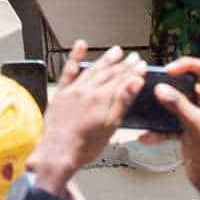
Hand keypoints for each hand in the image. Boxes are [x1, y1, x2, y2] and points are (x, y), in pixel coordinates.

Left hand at [27, 43, 143, 192]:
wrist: (57, 154)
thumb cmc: (84, 147)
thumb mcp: (110, 127)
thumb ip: (123, 102)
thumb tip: (135, 82)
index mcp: (102, 99)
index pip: (122, 81)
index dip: (133, 72)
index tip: (141, 66)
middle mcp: (88, 91)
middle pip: (110, 74)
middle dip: (123, 65)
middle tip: (133, 57)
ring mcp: (73, 91)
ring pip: (93, 70)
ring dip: (106, 60)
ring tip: (116, 51)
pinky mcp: (61, 93)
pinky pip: (69, 70)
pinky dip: (75, 57)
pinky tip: (81, 46)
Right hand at [150, 58, 199, 195]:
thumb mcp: (195, 125)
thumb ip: (178, 105)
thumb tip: (161, 89)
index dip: (186, 65)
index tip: (168, 70)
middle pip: (187, 85)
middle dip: (170, 85)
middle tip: (153, 84)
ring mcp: (196, 119)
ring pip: (176, 105)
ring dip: (161, 108)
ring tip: (146, 107)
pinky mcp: (187, 132)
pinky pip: (169, 125)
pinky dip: (158, 130)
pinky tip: (146, 136)